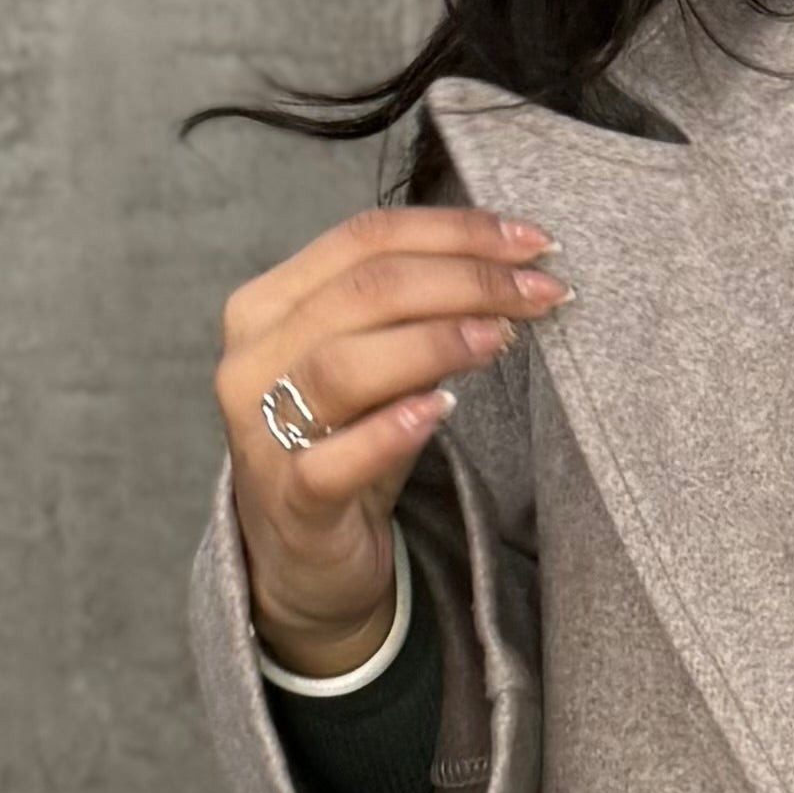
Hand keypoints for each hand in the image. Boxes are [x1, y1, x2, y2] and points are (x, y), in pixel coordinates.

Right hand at [215, 202, 566, 676]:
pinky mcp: (288, 501)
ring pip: (345, 365)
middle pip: (365, 292)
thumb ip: (416, 312)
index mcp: (268, 304)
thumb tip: (508, 267)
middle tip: (541, 292)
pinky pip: (331, 461)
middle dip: (467, 281)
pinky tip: (442, 411)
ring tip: (503, 338)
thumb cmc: (344, 441)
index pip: (365, 239)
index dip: (455, 232)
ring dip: (437, 343)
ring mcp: (259, 431)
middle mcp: (252, 358)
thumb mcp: (375, 363)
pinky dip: (389, 432)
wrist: (303, 560)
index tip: (532, 242)